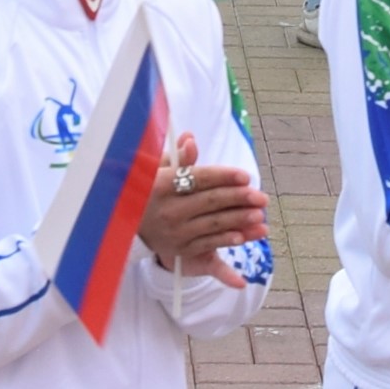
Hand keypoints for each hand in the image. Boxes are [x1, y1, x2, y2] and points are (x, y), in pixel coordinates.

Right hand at [133, 133, 269, 284]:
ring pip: (213, 224)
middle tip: (261, 196)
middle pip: (210, 202)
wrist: (128, 224)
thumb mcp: (156, 170)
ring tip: (259, 215)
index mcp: (162, 185)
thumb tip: (191, 139)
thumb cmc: (148, 190)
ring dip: (239, 220)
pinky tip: (243, 236)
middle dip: (239, 199)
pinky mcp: (181, 250)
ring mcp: (175, 232)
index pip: (199, 178)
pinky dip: (226, 241)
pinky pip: (209, 244)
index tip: (245, 176)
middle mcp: (168, 210)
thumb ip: (177, 158)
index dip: (224, 176)